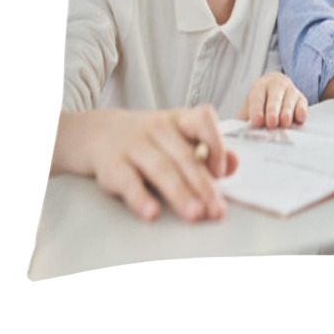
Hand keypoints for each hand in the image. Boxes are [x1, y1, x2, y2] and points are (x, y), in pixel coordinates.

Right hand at [87, 105, 235, 222]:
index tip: (221, 172)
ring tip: (195, 214)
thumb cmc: (150, 139)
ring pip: (161, 168)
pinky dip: (140, 198)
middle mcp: (158, 128)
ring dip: (180, 193)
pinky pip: (127, 182)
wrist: (99, 132)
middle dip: (203, 185)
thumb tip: (234, 165)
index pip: (203, 120)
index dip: (216, 144)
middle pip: (185, 156)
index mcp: (180, 120)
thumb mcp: (180, 137)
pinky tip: (152, 213)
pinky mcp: (112, 165)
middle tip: (216, 210)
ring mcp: (134, 145)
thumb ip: (209, 150)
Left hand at [237, 72, 307, 128]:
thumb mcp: (249, 109)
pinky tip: (299, 118)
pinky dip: (301, 111)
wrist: (275, 89)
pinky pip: (302, 104)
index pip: (257, 98)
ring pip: (289, 101)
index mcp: (260, 87)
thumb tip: (236, 134)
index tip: (256, 121)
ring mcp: (290, 91)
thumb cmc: (260, 104)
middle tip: (271, 123)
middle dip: (272, 110)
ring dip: (287, 112)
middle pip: (274, 97)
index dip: (256, 110)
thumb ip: (243, 120)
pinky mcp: (301, 98)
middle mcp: (276, 85)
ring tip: (284, 123)